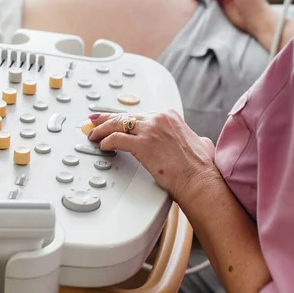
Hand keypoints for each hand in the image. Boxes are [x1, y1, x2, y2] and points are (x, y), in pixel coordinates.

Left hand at [87, 110, 216, 200]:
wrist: (199, 180)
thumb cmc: (199, 167)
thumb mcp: (200, 143)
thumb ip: (193, 138)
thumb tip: (197, 141)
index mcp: (169, 116)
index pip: (138, 114)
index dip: (123, 117)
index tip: (113, 119)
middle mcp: (159, 119)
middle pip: (125, 117)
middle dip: (106, 119)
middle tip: (94, 121)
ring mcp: (150, 130)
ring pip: (117, 126)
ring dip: (101, 131)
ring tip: (93, 135)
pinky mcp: (142, 144)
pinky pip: (117, 139)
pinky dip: (106, 142)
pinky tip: (102, 146)